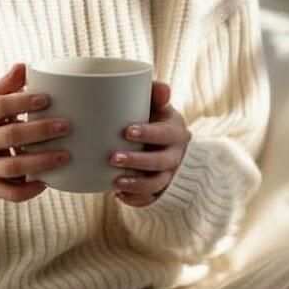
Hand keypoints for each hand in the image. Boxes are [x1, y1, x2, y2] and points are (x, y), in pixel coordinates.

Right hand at [0, 62, 73, 202]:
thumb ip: (6, 86)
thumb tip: (25, 66)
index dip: (22, 102)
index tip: (46, 99)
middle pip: (10, 136)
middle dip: (40, 131)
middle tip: (67, 126)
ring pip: (13, 166)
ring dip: (41, 161)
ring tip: (66, 155)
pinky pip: (11, 193)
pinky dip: (30, 190)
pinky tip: (48, 182)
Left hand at [109, 80, 189, 206]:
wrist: (161, 141)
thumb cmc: (151, 116)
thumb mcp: (155, 103)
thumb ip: (155, 93)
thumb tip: (164, 89)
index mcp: (174, 130)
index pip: (166, 134)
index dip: (148, 134)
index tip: (126, 131)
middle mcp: (175, 153)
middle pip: (161, 162)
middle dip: (137, 161)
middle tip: (112, 158)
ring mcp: (169, 173)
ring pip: (157, 183)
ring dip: (137, 184)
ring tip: (115, 182)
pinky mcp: (160, 189)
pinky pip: (151, 199)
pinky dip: (136, 199)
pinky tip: (119, 195)